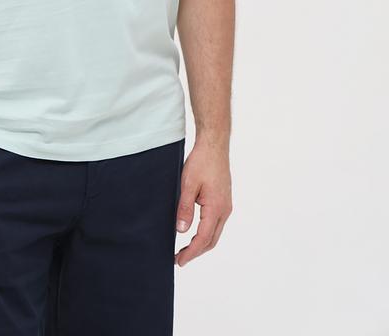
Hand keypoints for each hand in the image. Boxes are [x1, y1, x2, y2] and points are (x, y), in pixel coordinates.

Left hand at [174, 137, 232, 267]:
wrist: (214, 145)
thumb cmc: (201, 162)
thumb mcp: (187, 184)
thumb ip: (185, 209)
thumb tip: (181, 231)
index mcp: (216, 208)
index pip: (203, 238)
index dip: (191, 252)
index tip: (180, 261)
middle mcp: (224, 210)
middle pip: (212, 240)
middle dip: (196, 252)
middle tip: (180, 259)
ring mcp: (226, 205)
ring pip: (215, 232)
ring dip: (201, 243)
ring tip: (185, 249)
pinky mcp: (224, 200)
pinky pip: (216, 223)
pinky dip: (206, 232)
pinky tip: (195, 231)